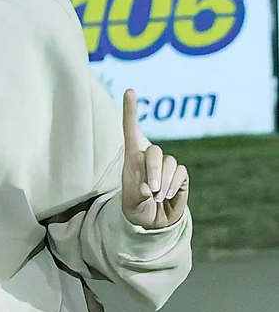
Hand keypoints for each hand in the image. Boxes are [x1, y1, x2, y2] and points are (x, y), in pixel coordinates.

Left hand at [119, 88, 189, 228]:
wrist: (153, 221)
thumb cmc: (136, 208)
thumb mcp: (131, 203)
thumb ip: (137, 194)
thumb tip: (148, 188)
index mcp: (131, 157)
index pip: (130, 129)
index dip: (130, 110)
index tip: (129, 90)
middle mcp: (149, 157)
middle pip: (155, 152)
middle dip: (154, 171)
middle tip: (151, 190)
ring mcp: (166, 165)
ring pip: (170, 164)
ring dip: (165, 182)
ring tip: (158, 197)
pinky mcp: (180, 174)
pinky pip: (181, 173)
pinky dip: (175, 186)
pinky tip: (169, 196)